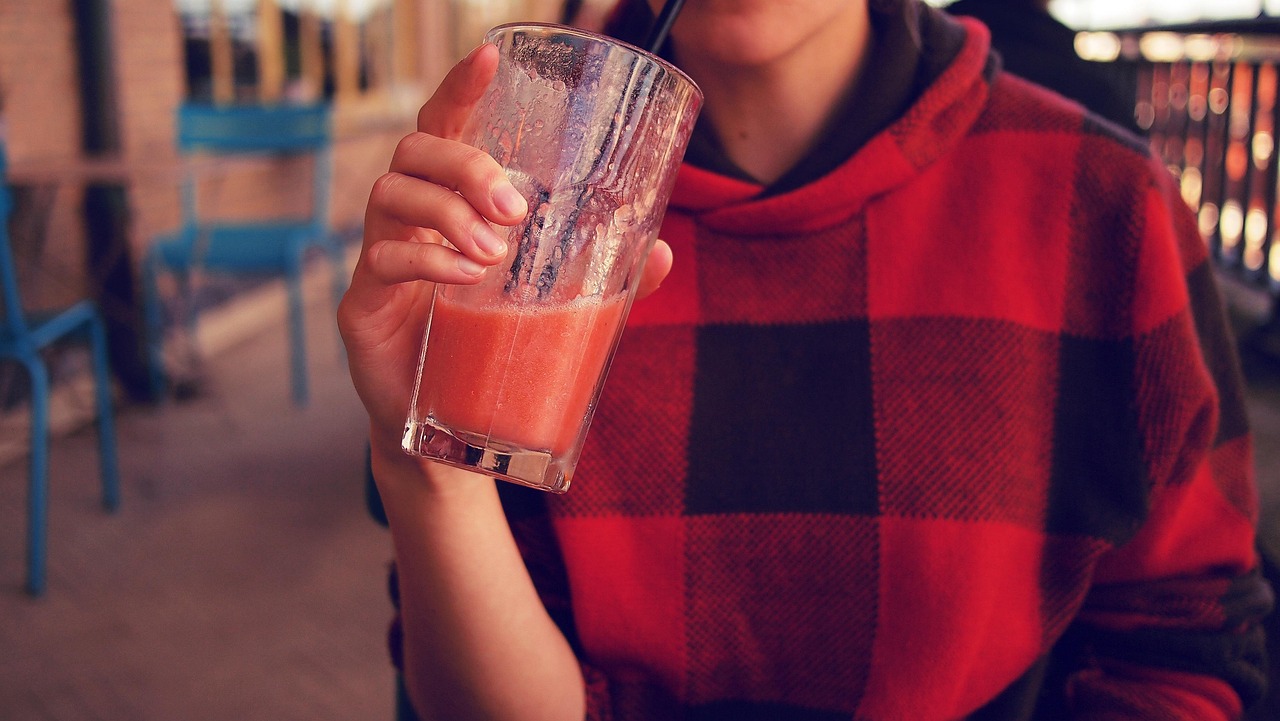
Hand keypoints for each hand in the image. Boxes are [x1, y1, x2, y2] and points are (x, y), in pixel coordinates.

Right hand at [338, 42, 671, 463]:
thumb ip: (604, 279)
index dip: (460, 86)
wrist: (444, 430)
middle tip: (516, 208)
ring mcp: (378, 256)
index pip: (445, 124)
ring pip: (392, 194)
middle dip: (467, 165)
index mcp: (450, 202)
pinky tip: (465, 279)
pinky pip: (382, 259)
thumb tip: (662, 253)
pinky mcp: (362, 303)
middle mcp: (409, 218)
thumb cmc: (492, 347)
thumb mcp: (551, 309)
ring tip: (495, 254)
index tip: (489, 56)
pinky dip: (426, 260)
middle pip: (415, 149)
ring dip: (450, 212)